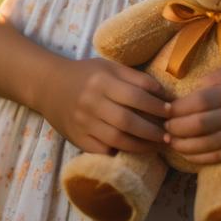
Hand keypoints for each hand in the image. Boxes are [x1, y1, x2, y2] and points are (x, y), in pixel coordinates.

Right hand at [42, 56, 171, 155]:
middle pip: (127, 121)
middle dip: (152, 131)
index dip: (155, 106)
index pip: (135, 96)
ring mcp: (83, 123)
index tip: (170, 112)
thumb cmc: (86, 74)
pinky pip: (102, 151)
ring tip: (156, 146)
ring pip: (116, 140)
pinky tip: (133, 152)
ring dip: (141, 146)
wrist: (49, 86)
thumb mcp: (109, 67)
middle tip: (168, 135)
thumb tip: (163, 94)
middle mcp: (92, 102)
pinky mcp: (77, 139)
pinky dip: (119, 153)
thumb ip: (135, 78)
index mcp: (102, 81)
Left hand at [164, 63, 220, 163]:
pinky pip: (219, 156)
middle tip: (164, 126)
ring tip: (170, 141)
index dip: (179, 108)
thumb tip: (184, 96)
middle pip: (201, 125)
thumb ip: (210, 81)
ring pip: (208, 145)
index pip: (200, 102)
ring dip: (184, 145)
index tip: (165, 108)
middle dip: (177, 128)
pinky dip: (200, 158)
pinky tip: (186, 154)